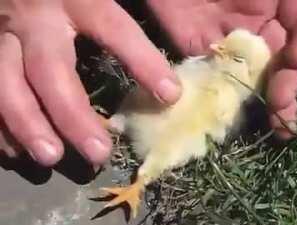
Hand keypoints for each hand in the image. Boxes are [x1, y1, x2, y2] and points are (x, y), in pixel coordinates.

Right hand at [0, 0, 180, 165]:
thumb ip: (149, 4)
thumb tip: (194, 42)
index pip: (115, 30)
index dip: (143, 63)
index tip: (170, 96)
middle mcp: (37, 16)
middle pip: (50, 71)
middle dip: (72, 116)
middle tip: (98, 153)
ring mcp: (3, 34)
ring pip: (6, 84)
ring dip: (28, 126)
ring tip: (52, 157)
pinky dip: (1, 124)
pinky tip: (18, 150)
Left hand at [147, 0, 296, 138]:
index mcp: (283, 8)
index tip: (295, 58)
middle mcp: (262, 32)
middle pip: (285, 66)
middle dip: (288, 87)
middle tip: (283, 106)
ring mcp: (233, 48)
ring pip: (257, 80)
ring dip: (268, 104)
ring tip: (278, 124)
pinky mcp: (204, 58)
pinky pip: (220, 83)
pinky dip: (228, 101)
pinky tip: (237, 115)